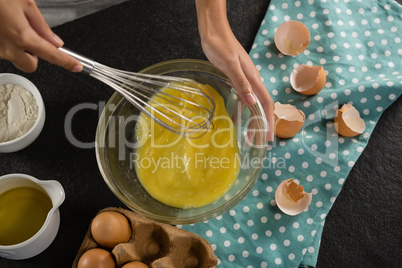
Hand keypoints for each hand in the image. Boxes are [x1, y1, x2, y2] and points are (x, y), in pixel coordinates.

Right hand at [0, 0, 81, 71]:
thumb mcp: (24, 2)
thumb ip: (41, 25)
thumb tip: (55, 41)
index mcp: (21, 35)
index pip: (51, 55)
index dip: (66, 61)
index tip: (76, 67)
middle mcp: (7, 47)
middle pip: (31, 65)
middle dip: (35, 55)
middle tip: (31, 35)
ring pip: (15, 58)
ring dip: (18, 47)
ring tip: (10, 23)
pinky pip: (2, 51)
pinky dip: (5, 42)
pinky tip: (2, 26)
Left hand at [195, 0, 274, 141]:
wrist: (214, 31)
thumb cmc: (221, 45)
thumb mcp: (229, 65)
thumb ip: (241, 83)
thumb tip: (252, 102)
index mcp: (253, 78)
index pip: (266, 103)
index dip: (269, 121)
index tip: (269, 137)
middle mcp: (251, 80)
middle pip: (261, 106)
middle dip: (263, 124)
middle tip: (260, 142)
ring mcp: (244, 79)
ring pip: (253, 103)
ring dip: (253, 119)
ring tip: (251, 135)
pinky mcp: (236, 77)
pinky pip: (243, 98)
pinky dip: (243, 110)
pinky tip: (239, 117)